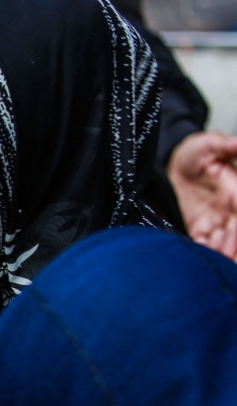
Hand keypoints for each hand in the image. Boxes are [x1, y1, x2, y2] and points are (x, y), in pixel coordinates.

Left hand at [168, 131, 236, 258]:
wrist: (174, 163)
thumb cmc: (195, 152)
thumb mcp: (208, 144)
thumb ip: (224, 145)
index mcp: (235, 189)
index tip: (233, 236)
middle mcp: (229, 208)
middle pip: (236, 231)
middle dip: (233, 245)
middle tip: (227, 259)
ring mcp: (215, 219)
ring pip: (223, 240)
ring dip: (221, 251)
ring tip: (216, 261)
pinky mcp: (199, 227)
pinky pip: (204, 242)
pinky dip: (204, 251)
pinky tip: (201, 257)